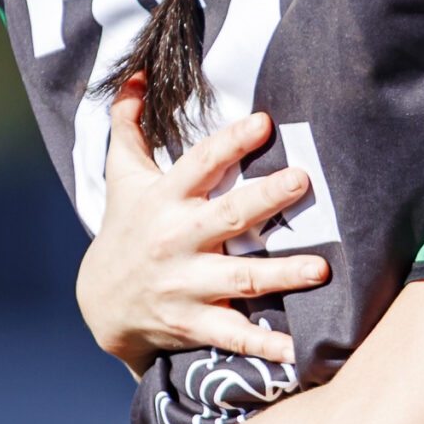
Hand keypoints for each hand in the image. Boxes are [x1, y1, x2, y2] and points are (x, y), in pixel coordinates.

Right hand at [79, 80, 330, 370]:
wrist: (102, 303)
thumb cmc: (126, 228)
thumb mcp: (123, 176)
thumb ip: (130, 125)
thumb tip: (135, 73)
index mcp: (164, 199)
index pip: (199, 163)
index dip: (230, 142)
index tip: (265, 122)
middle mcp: (175, 241)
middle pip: (226, 217)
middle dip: (265, 199)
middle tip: (302, 181)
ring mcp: (185, 286)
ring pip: (239, 279)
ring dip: (282, 274)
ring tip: (321, 266)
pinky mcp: (193, 324)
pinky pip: (233, 336)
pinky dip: (265, 346)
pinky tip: (299, 351)